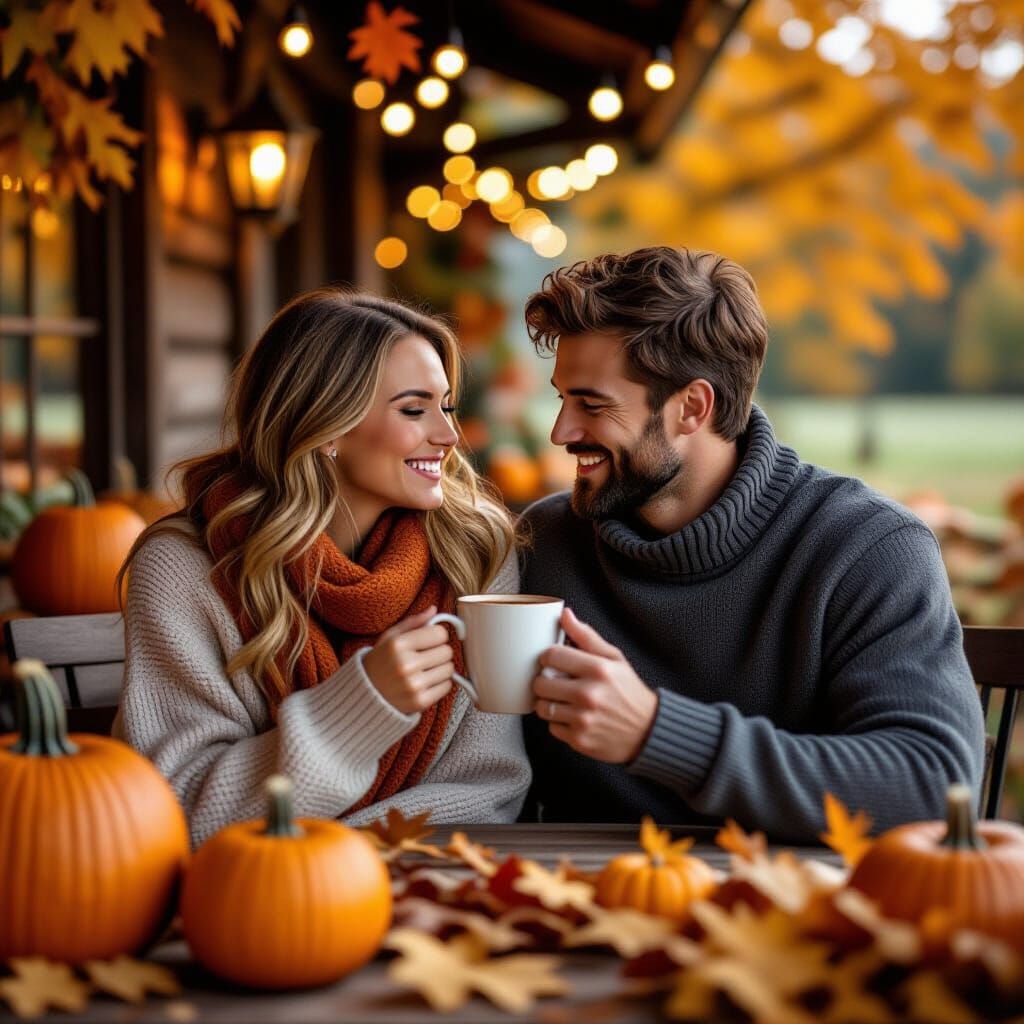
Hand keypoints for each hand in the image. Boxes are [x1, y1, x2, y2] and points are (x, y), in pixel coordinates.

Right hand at [362, 606, 454, 714]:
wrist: (366, 695)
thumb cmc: (381, 662)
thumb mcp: (390, 637)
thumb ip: (413, 622)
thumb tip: (434, 609)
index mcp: (398, 645)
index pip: (440, 633)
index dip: (437, 635)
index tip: (429, 640)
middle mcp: (406, 665)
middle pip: (447, 651)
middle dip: (439, 652)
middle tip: (426, 656)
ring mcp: (414, 685)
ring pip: (449, 669)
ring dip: (441, 668)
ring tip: (425, 669)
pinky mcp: (420, 702)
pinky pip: (447, 686)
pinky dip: (440, 683)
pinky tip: (425, 682)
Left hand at [531, 608, 657, 763]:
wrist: (648, 731)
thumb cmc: (629, 691)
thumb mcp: (614, 658)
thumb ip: (587, 636)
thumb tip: (565, 614)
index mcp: (598, 669)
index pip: (551, 655)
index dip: (548, 657)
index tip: (553, 661)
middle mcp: (589, 694)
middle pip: (540, 683)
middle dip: (545, 681)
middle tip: (555, 682)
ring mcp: (583, 719)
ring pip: (542, 707)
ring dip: (549, 703)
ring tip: (563, 700)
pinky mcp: (579, 740)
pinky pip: (552, 727)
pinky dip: (559, 723)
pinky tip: (573, 717)